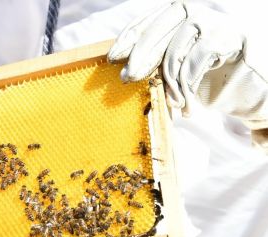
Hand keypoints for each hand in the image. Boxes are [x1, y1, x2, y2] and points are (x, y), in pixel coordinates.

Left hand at [107, 1, 267, 119]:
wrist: (245, 67)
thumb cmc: (200, 63)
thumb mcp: (174, 57)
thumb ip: (153, 57)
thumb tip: (123, 72)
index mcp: (173, 13)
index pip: (143, 23)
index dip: (126, 40)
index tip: (112, 59)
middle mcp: (189, 11)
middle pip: (154, 36)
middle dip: (138, 60)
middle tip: (127, 80)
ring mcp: (208, 21)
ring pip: (173, 54)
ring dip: (169, 84)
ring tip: (173, 103)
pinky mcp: (223, 37)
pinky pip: (193, 65)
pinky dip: (187, 87)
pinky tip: (187, 103)